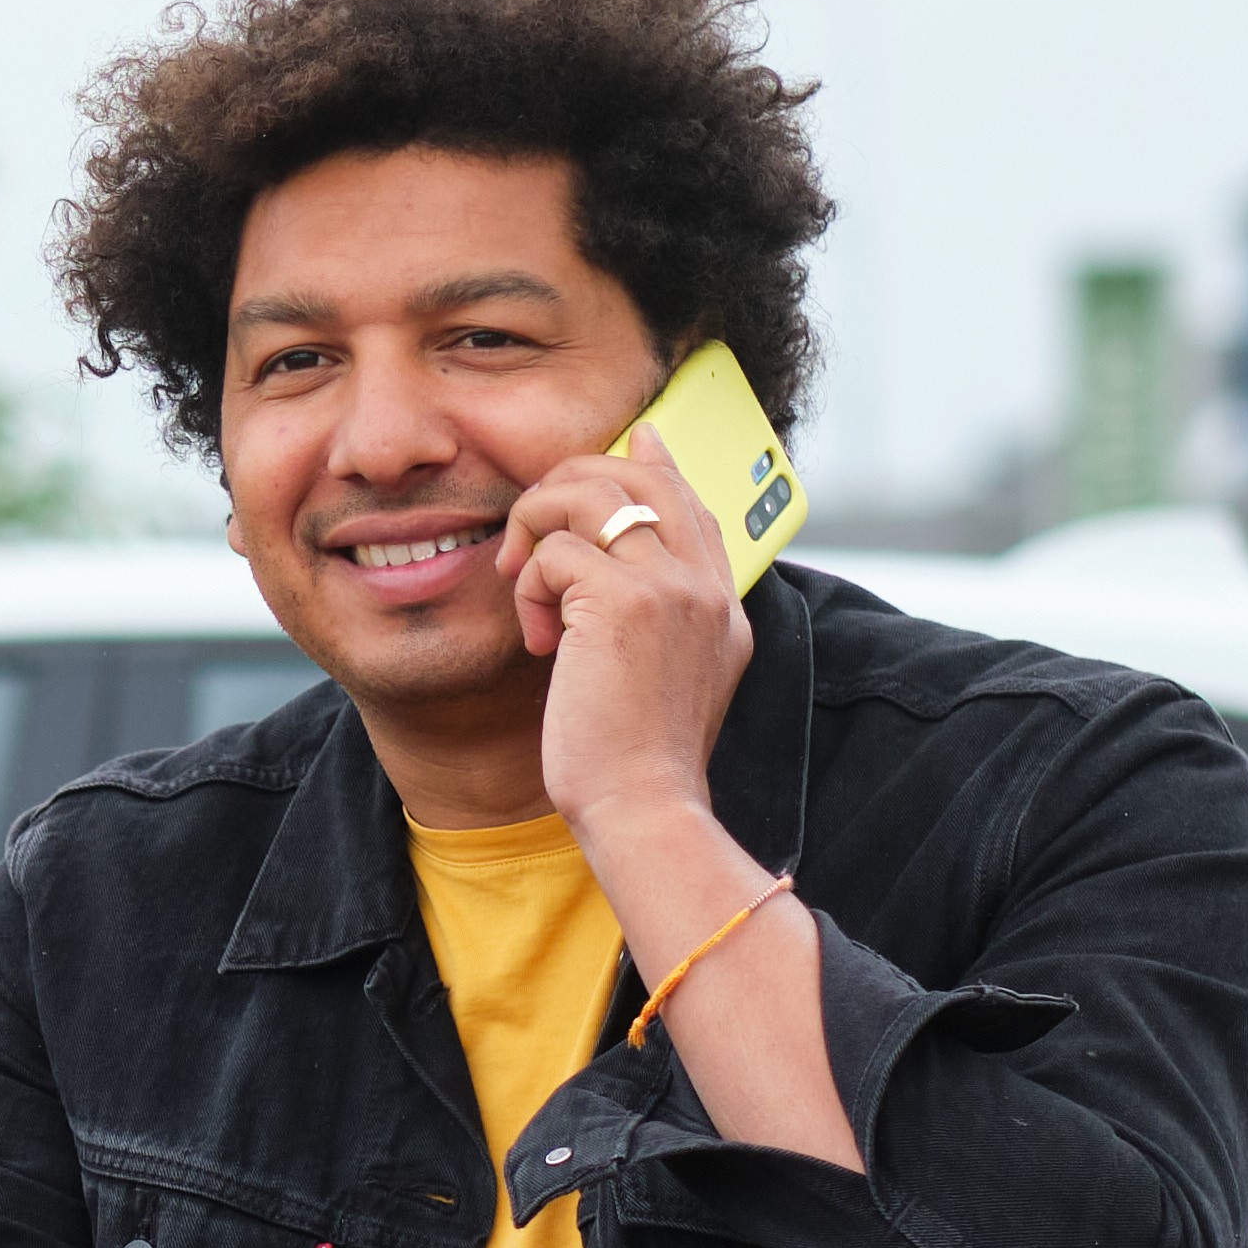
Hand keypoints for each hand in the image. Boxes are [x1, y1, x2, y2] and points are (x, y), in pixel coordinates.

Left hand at [497, 421, 751, 836]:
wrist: (644, 809)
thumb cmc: (635, 762)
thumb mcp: (665, 680)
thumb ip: (656, 618)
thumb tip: (608, 565)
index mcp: (722, 607)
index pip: (694, 502)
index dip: (658, 463)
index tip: (638, 438)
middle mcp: (707, 589)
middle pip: (646, 476)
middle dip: (574, 481)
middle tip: (533, 529)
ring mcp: (672, 589)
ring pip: (592, 494)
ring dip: (538, 527)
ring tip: (525, 586)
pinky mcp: (624, 602)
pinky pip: (556, 550)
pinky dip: (530, 587)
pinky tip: (538, 642)